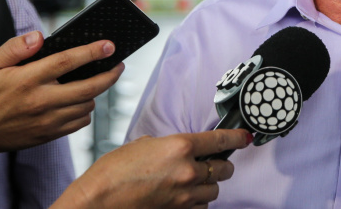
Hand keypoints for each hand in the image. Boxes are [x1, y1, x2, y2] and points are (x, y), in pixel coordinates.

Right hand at [0, 30, 122, 183]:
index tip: (110, 45)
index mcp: (28, 79)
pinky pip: (79, 123)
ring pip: (87, 105)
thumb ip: (15, 47)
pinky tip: (79, 101)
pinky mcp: (49, 135)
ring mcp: (46, 121)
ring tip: (95, 81)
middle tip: (119, 65)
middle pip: (89, 87)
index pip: (67, 62)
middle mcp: (41, 101)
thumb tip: (39, 36)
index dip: (92, 52)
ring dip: (95, 93)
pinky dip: (85, 111)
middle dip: (110, 74)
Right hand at [53, 129, 253, 208]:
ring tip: (193, 182)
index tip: (244, 137)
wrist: (96, 203)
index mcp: (179, 146)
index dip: (236, 137)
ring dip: (208, 185)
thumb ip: (167, 145)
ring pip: (214, 190)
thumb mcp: (142, 145)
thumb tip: (179, 149)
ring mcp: (184, 196)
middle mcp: (187, 171)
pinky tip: (185, 198)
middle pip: (224, 168)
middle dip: (220, 164)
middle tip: (211, 162)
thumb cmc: (111, 173)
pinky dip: (197, 204)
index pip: (220, 140)